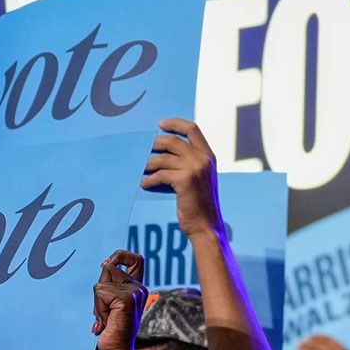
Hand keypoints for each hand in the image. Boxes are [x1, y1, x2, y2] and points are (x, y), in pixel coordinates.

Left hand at [91, 250, 147, 349]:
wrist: (117, 349)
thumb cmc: (112, 329)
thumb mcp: (112, 303)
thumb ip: (112, 286)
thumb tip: (105, 264)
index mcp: (138, 288)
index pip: (136, 259)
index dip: (120, 256)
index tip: (106, 264)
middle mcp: (139, 288)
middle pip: (109, 268)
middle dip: (100, 288)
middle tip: (106, 309)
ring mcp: (134, 292)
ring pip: (101, 282)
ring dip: (98, 302)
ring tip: (107, 316)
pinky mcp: (126, 299)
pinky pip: (100, 293)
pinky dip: (99, 308)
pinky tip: (107, 320)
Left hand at [142, 118, 221, 235]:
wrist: (206, 226)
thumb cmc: (200, 205)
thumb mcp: (200, 179)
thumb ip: (190, 163)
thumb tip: (163, 154)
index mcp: (208, 156)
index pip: (192, 129)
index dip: (175, 123)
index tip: (160, 124)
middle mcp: (203, 159)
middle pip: (173, 141)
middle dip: (154, 144)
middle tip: (142, 150)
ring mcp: (194, 168)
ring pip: (162, 158)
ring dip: (148, 163)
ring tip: (141, 169)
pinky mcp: (184, 180)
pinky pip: (160, 174)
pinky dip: (149, 180)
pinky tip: (144, 184)